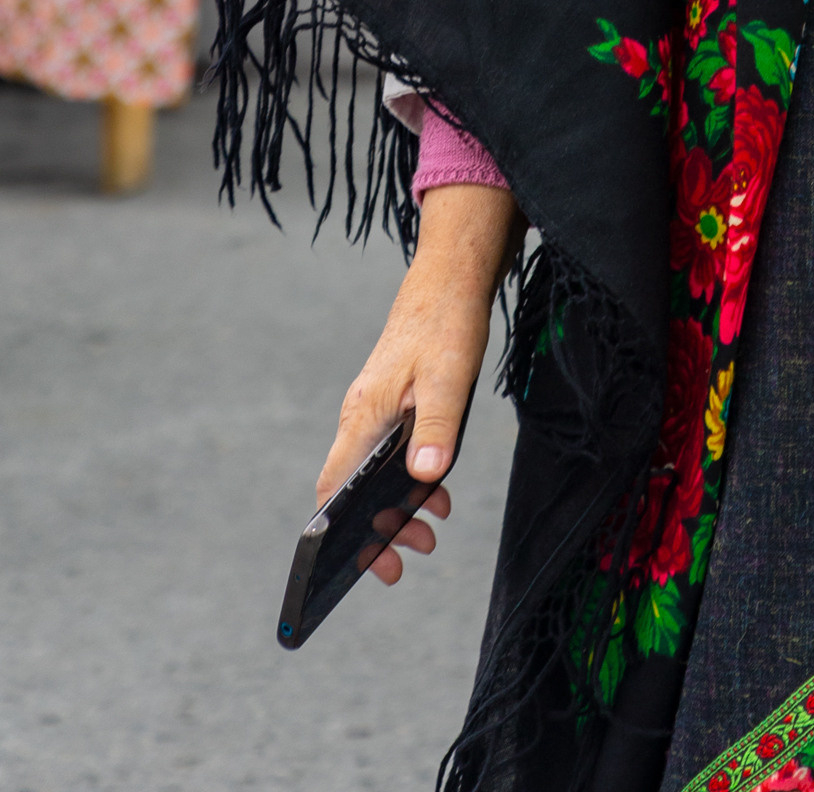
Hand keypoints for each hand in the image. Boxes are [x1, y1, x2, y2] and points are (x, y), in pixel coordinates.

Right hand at [316, 182, 521, 584]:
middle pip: (351, 491)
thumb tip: (422, 480)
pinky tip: (437, 489)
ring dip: (398, 508)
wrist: (450, 277)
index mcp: (362, 416)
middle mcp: (360, 416)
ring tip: (432, 533)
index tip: (363, 567)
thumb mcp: (447, 381)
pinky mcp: (394, 402)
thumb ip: (434, 430)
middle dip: (378, 532)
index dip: (338, 535)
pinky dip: (410, 478)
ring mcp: (375, 409)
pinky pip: (390, 453)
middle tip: (411, 559)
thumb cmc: (445, 324)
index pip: (332, 489)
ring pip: (373, 474)